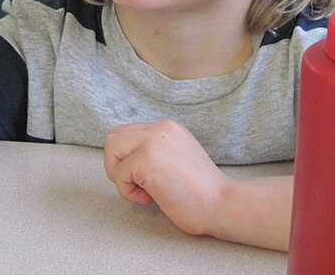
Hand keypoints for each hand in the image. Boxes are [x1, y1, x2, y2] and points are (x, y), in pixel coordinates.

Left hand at [104, 120, 224, 235]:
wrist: (223, 205)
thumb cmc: (201, 194)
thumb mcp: (177, 159)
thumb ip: (156, 152)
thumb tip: (126, 160)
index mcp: (168, 128)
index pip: (128, 134)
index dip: (127, 159)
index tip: (145, 179)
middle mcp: (160, 129)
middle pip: (114, 137)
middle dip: (116, 164)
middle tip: (137, 185)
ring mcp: (154, 142)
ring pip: (111, 149)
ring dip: (119, 175)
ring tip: (142, 191)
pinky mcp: (148, 160)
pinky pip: (119, 174)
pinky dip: (127, 192)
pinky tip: (149, 199)